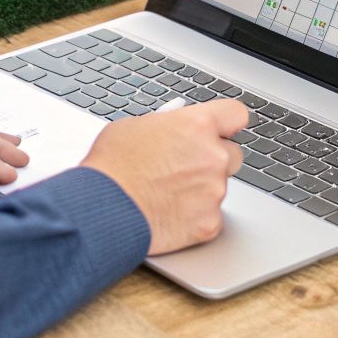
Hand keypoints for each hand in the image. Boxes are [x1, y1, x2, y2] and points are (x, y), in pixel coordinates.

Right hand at [80, 99, 247, 254]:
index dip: (227, 124)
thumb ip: (168, 127)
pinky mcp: (209, 223)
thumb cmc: (111, 166)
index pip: (236, 114)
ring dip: (202, 190)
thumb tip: (175, 129)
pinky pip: (210, 218)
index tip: (222, 131)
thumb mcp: (136, 127)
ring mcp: (214, 191)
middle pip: (233, 155)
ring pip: (219, 188)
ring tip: (167, 195)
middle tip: (187, 169)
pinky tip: (169, 215)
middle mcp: (213, 156)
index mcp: (198, 124)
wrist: (101, 208)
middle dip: (215, 161)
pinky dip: (194, 218)